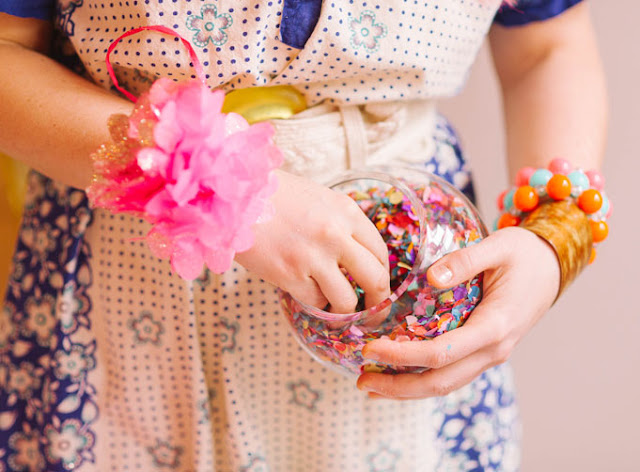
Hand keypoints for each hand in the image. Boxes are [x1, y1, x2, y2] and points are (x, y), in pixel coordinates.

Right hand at [235, 170, 390, 312]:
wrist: (231, 196)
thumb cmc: (271, 194)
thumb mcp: (317, 198)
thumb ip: (340, 223)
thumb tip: (355, 254)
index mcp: (347, 212)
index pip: (380, 252)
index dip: (382, 274)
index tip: (376, 286)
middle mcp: (336, 234)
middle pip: (375, 280)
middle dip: (377, 303)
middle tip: (371, 313)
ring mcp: (314, 256)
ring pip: (346, 300)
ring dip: (343, 312)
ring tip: (335, 311)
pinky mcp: (289, 275)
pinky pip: (315, 302)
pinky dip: (313, 303)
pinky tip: (306, 293)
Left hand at [356, 227, 559, 398]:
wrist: (552, 266)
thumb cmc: (525, 254)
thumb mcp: (498, 246)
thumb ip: (465, 261)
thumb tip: (431, 278)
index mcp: (495, 325)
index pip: (441, 353)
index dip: (403, 355)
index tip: (371, 348)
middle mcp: (493, 349)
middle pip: (440, 381)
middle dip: (398, 386)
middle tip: (362, 381)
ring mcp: (490, 354)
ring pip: (446, 384)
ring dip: (407, 389)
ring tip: (371, 385)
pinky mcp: (484, 351)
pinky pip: (452, 373)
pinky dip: (422, 379)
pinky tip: (398, 374)